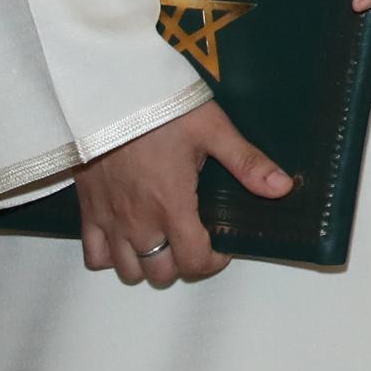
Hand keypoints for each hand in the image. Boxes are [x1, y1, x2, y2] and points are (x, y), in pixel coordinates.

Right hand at [71, 99, 287, 285]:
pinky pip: (94, 255)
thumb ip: (247, 162)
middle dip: (183, 263)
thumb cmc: (161, 110)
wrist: (108, 96)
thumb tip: (283, 187)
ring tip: (164, 240)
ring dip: (148, 264)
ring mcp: (109, 221)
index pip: (193, 261)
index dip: (213, 262)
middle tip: (194, 240)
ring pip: (128, 271)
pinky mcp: (87, 211)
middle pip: (160, 273)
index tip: (222, 247)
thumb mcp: (212, 130)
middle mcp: (139, 223)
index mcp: (172, 206)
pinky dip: (111, 257)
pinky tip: (128, 238)